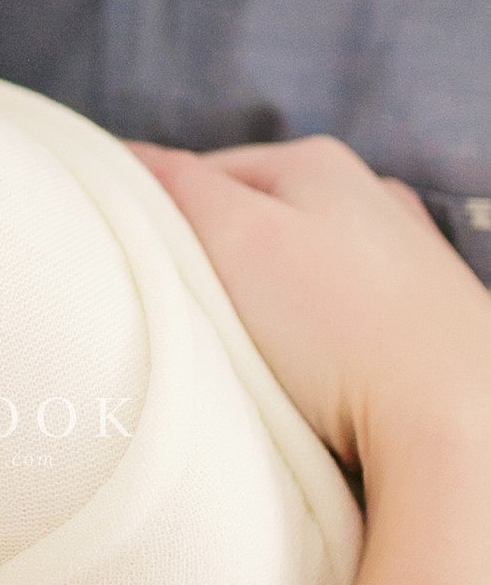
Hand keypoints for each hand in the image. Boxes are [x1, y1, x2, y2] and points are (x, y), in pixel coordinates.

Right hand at [132, 136, 490, 483]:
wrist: (460, 428)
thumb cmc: (344, 331)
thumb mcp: (235, 239)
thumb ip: (175, 187)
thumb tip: (127, 155)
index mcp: (319, 164)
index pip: (202, 174)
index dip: (160, 223)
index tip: (139, 273)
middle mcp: (373, 199)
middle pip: (255, 224)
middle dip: (215, 267)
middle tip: (192, 320)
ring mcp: (409, 263)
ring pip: (300, 275)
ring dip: (267, 310)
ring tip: (253, 359)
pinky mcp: (430, 326)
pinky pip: (344, 323)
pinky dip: (318, 346)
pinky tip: (312, 381)